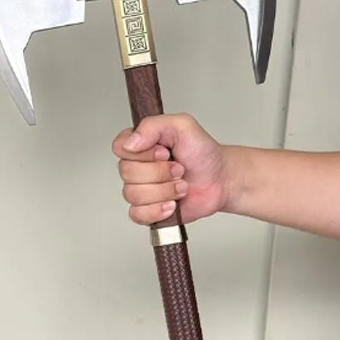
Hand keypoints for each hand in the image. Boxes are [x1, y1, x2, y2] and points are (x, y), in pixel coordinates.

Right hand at [111, 114, 233, 224]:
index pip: (119, 147)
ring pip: (134, 194)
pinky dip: (158, 210)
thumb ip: (153, 125)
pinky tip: (172, 204)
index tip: (164, 152)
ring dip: (164, 191)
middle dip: (160, 173)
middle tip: (179, 169)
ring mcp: (140, 190)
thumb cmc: (202, 154)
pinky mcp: (146, 211)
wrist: (219, 180)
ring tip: (180, 185)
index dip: (142, 153)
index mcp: (140, 145)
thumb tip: (130, 142)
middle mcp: (136, 167)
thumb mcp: (183, 126)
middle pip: (127, 173)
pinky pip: (137, 214)